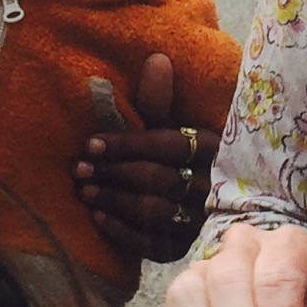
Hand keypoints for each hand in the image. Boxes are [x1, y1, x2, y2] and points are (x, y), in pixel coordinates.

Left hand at [74, 52, 219, 264]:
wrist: (227, 205)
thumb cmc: (191, 158)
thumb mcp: (182, 127)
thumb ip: (162, 102)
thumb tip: (156, 59)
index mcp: (212, 149)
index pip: (167, 145)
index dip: (127, 144)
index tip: (90, 142)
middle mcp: (210, 186)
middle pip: (158, 179)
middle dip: (114, 173)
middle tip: (79, 168)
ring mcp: (199, 220)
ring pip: (154, 212)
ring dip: (114, 200)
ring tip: (84, 190)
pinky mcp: (187, 247)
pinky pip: (154, 245)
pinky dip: (123, 231)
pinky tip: (98, 218)